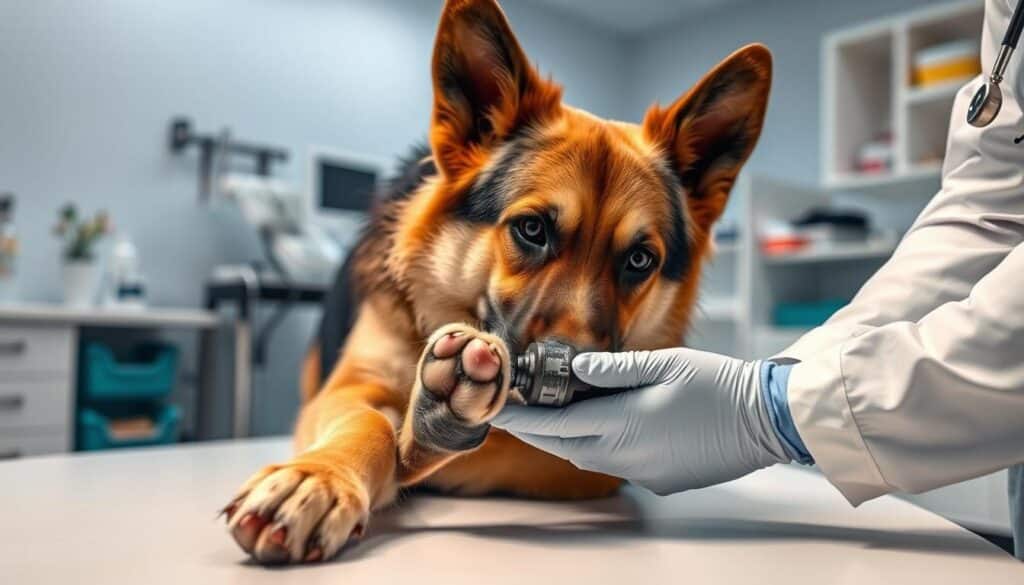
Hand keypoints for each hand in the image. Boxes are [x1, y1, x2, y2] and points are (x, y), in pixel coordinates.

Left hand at [491, 348, 790, 494]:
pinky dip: (601, 446)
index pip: (555, 425)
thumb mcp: (664, 363)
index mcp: (622, 423)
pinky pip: (617, 465)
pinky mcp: (662, 479)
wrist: (765, 420)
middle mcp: (627, 455)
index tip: (498, 411)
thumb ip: (614, 368)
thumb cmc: (718, 384)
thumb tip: (578, 367)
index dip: (522, 419)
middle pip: (566, 445)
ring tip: (558, 415)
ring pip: (590, 458)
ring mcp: (645, 472)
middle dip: (539, 430)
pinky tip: (608, 425)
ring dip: (569, 439)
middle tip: (519, 411)